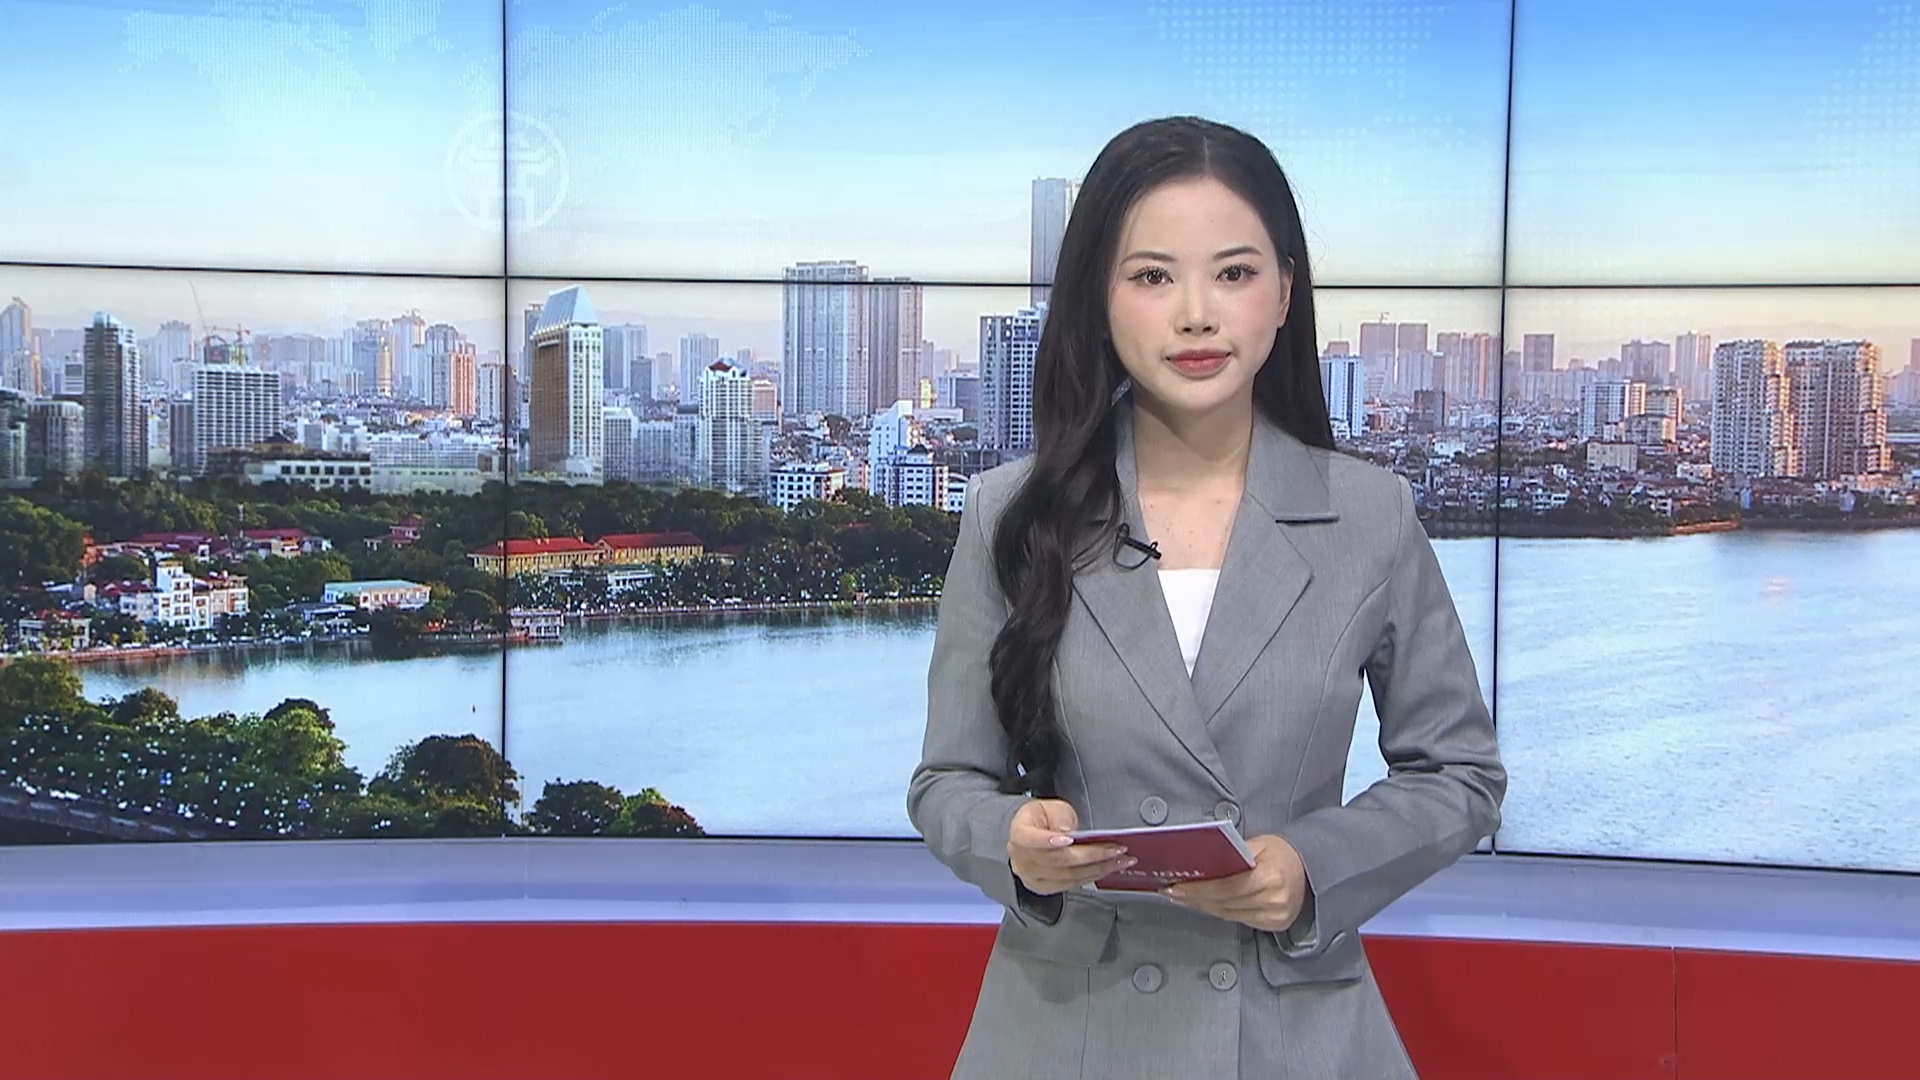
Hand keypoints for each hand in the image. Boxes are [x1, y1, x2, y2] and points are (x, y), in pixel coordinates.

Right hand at [1006, 798, 1133, 895]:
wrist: (1030, 835)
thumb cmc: (1041, 819)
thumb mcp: (1050, 807)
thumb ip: (1059, 815)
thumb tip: (1067, 830)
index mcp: (1020, 835)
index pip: (1030, 839)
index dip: (1049, 840)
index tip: (1069, 838)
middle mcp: (1023, 860)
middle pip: (1059, 860)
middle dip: (1092, 855)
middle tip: (1116, 849)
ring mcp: (1033, 877)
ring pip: (1069, 876)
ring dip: (1099, 868)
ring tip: (1121, 860)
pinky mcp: (1045, 888)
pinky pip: (1072, 884)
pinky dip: (1093, 876)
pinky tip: (1108, 868)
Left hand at [1161, 833, 1308, 932]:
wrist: (1310, 868)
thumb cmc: (1281, 852)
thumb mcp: (1258, 844)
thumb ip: (1231, 854)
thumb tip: (1199, 864)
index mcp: (1270, 877)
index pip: (1226, 888)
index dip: (1199, 890)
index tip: (1177, 887)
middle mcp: (1274, 900)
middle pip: (1224, 904)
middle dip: (1196, 898)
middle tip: (1174, 892)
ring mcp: (1276, 916)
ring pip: (1228, 914)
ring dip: (1204, 906)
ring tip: (1185, 897)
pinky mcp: (1275, 925)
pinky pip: (1239, 919)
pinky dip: (1221, 911)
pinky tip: (1207, 904)